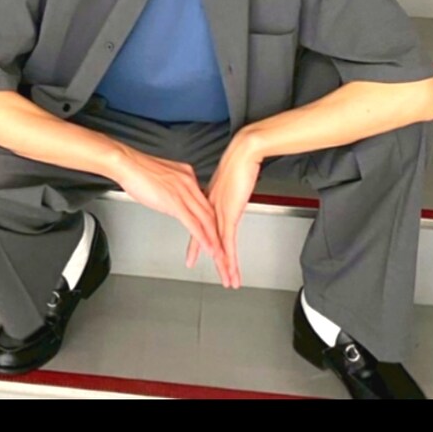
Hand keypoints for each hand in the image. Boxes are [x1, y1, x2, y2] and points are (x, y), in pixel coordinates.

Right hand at [114, 145, 223, 264]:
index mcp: (187, 175)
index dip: (213, 216)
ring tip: (220, 252)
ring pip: (205, 219)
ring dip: (214, 239)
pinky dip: (203, 238)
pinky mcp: (174, 202)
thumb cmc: (138, 170)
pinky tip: (207, 247)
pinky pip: (193, 223)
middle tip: (225, 245)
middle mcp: (189, 182)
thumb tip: (173, 198)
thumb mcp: (162, 177)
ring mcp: (183, 192)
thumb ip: (172, 187)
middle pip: (210, 211)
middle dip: (219, 231)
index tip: (217, 228)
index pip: (205, 200)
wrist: (127, 163)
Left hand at [185, 133, 262, 288]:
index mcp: (208, 196)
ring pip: (216, 242)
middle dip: (197, 249)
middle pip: (203, 232)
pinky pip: (226, 239)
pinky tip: (228, 265)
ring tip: (225, 278)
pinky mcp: (229, 213)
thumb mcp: (228, 177)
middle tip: (190, 263)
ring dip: (221, 263)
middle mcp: (210, 206)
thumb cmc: (239, 160)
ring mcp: (219, 211)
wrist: (243, 153)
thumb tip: (225, 191)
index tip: (189, 241)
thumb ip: (224, 188)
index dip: (193, 231)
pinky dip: (227, 255)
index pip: (197, 218)